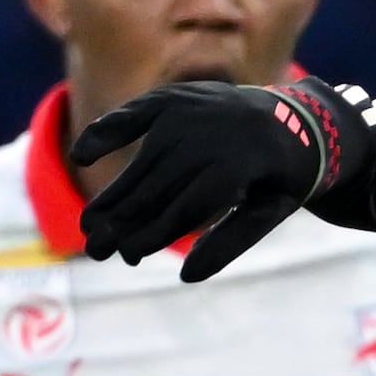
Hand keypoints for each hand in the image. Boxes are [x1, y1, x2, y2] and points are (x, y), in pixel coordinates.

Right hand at [69, 71, 350, 278]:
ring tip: (89, 225)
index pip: (182, 211)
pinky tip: (80, 155)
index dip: (152, 235)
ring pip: (140, 164)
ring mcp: (186, 114)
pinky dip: (104, 132)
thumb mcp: (269, 212)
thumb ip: (231, 242)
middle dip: (121, 223)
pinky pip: (129, 115)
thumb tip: (185, 276)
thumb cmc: (277, 178)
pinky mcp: (171, 99)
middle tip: (95, 250)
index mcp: (235, 168)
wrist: (295, 118)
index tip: (128, 256)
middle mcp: (206, 137)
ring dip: (112, 195)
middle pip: (154, 189)